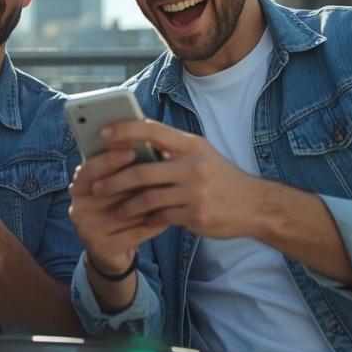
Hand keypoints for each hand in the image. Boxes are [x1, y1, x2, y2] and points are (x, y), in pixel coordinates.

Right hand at [69, 147, 167, 273]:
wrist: (110, 250)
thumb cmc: (116, 208)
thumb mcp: (112, 187)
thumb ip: (120, 169)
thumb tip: (142, 145)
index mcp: (77, 189)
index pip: (90, 169)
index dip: (110, 159)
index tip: (133, 150)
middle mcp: (77, 209)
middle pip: (109, 191)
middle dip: (136, 180)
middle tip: (161, 169)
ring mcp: (86, 231)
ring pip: (125, 211)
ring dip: (149, 201)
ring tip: (171, 190)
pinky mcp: (101, 248)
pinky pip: (134, 232)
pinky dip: (153, 223)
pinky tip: (169, 216)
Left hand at [92, 119, 264, 239]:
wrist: (254, 205)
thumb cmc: (221, 177)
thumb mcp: (200, 154)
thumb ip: (171, 148)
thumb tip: (133, 141)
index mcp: (191, 145)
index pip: (151, 130)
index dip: (124, 130)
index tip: (102, 134)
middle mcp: (192, 165)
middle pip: (142, 170)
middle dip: (114, 180)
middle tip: (96, 187)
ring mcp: (194, 191)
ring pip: (147, 198)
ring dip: (126, 205)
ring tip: (115, 209)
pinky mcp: (195, 215)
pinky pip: (161, 217)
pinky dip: (147, 219)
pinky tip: (140, 221)